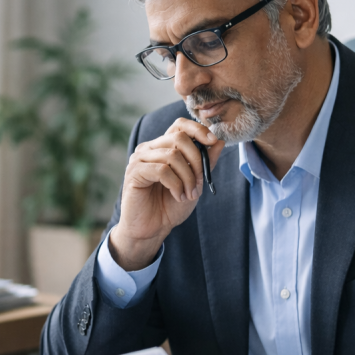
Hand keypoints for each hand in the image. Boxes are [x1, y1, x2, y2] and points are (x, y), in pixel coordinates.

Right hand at [110, 119, 224, 269]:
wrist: (152, 229)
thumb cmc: (170, 206)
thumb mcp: (195, 182)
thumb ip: (206, 162)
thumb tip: (219, 140)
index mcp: (163, 147)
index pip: (179, 125)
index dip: (198, 129)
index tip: (213, 142)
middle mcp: (149, 148)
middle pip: (179, 137)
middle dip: (197, 160)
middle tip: (200, 182)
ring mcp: (139, 159)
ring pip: (172, 155)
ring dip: (187, 177)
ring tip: (189, 194)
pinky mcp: (134, 173)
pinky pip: (162, 170)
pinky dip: (176, 184)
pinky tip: (178, 196)